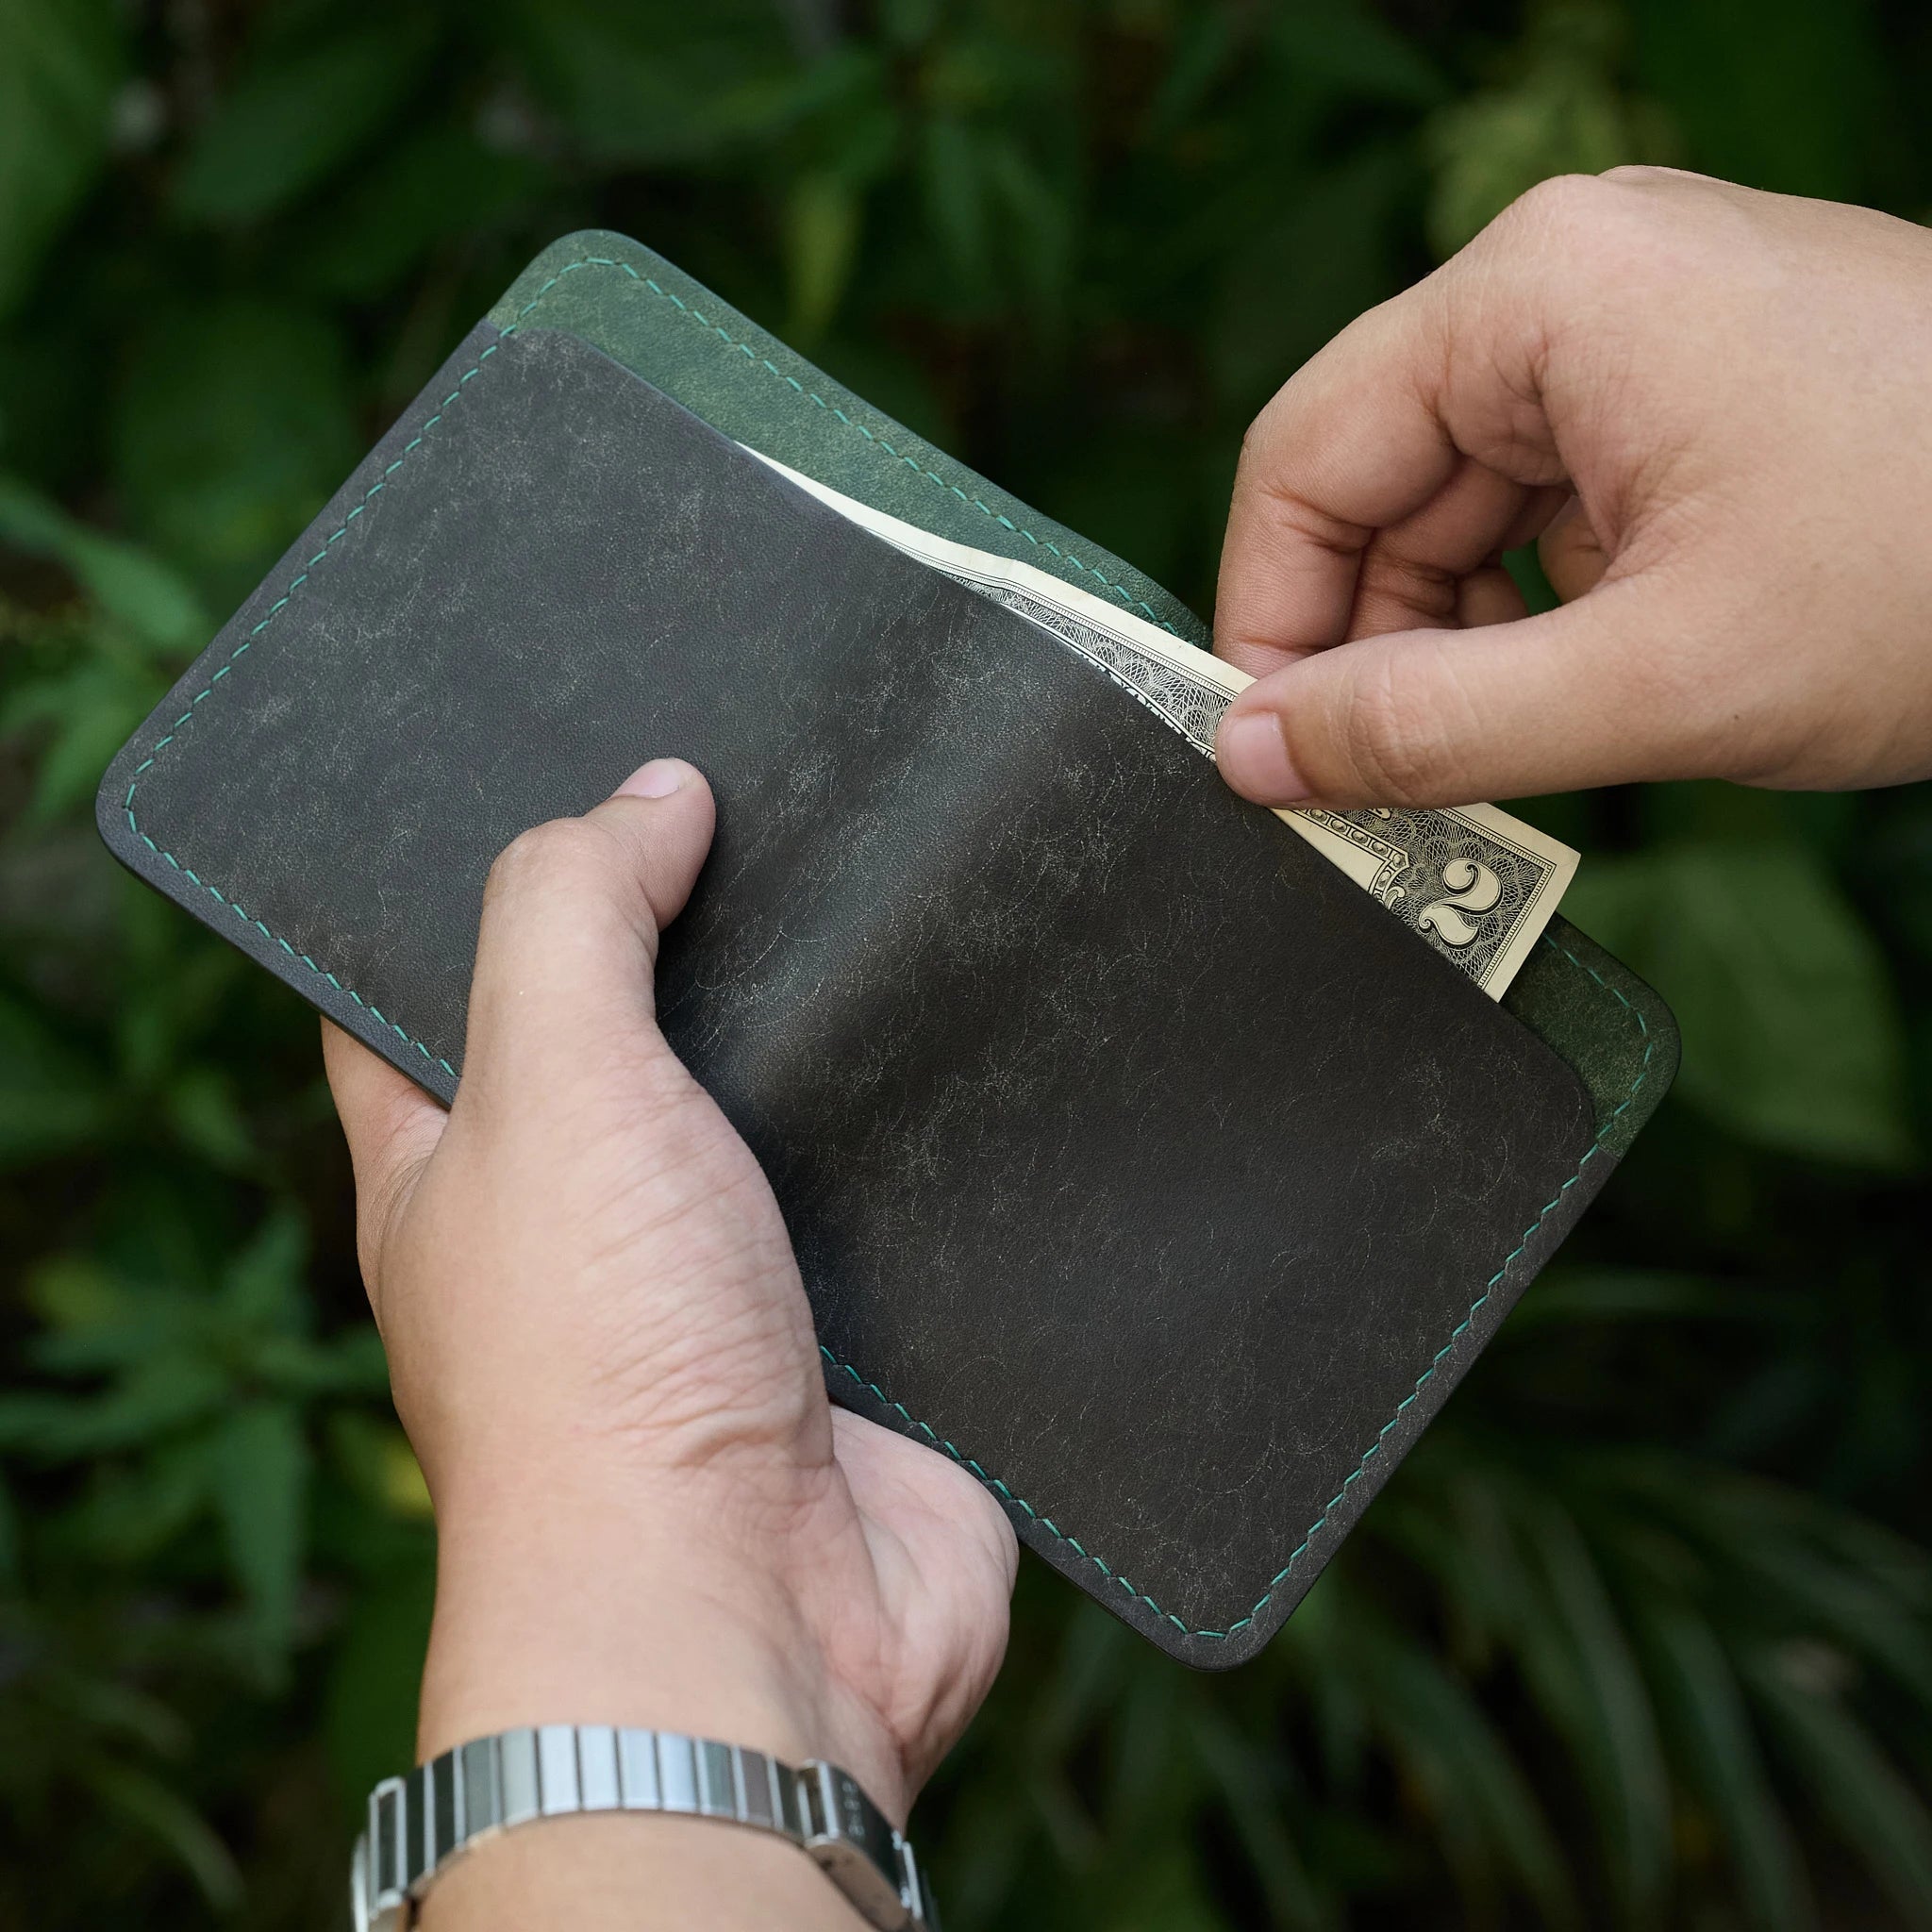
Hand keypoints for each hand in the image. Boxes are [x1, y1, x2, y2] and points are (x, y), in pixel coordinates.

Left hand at [324, 759, 1015, 1922]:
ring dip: (828, 1042)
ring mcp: (720, 1285)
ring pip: (773, 1118)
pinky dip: (939, 1137)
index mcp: (458, 1171)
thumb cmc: (599, 1367)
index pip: (420, 1000)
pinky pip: (898, 1202)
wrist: (754, 1612)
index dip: (463, 888)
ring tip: (898, 894)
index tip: (554, 780)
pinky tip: (996, 1041)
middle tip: (759, 808)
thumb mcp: (550, 1085)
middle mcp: (581, 1228)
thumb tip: (648, 794)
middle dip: (684, 943)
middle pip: (623, 1043)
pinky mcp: (854, 1334)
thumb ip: (572, 916)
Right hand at [1211, 167, 1931, 807]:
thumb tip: (1259, 757)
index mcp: (1545, 291)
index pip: (1306, 455)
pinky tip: (1582, 684)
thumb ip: (1430, 731)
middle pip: (1377, 480)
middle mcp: (1578, 277)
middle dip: (1373, 644)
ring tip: (1514, 746)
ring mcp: (1643, 325)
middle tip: (1387, 789)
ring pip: (1459, 505)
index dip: (1269, 620)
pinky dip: (1534, 610)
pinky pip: (1545, 504)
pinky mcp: (1694, 384)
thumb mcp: (1657, 681)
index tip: (1276, 755)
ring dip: (1457, 640)